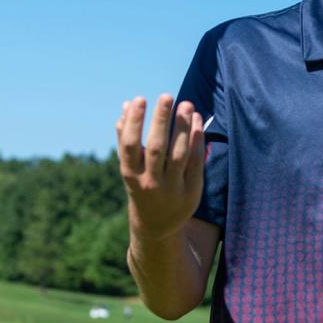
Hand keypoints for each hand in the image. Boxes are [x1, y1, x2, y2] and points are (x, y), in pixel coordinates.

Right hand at [116, 95, 204, 241]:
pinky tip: (197, 121)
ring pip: (178, 154)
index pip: (129, 145)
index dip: (134, 122)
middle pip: (156, 148)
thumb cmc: (141, 186)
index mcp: (131, 175)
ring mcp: (172, 189)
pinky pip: (195, 163)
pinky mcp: (191, 192)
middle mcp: (150, 183)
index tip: (139, 99)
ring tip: (186, 104)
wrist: (156, 226)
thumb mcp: (130, 167)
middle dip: (161, 121)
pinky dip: (196, 140)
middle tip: (166, 95)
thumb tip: (126, 105)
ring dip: (182, 127)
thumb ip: (126, 137)